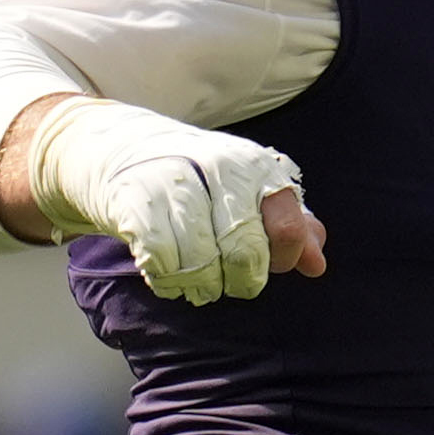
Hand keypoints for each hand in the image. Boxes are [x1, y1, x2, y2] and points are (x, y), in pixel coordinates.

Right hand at [28, 98, 325, 304]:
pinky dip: (168, 281)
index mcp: (254, 166)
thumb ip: (290, 226)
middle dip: (241, 279)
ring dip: (201, 285)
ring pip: (203, 266)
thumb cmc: (198, 180)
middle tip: (228, 276)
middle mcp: (217, 168)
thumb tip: (316, 264)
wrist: (116, 149)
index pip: (287, 229)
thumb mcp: (248, 193)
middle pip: (246, 254)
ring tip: (196, 276)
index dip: (281, 258)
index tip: (269, 259)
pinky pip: (163, 267)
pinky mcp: (136, 204)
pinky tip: (166, 269)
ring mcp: (174, 184)